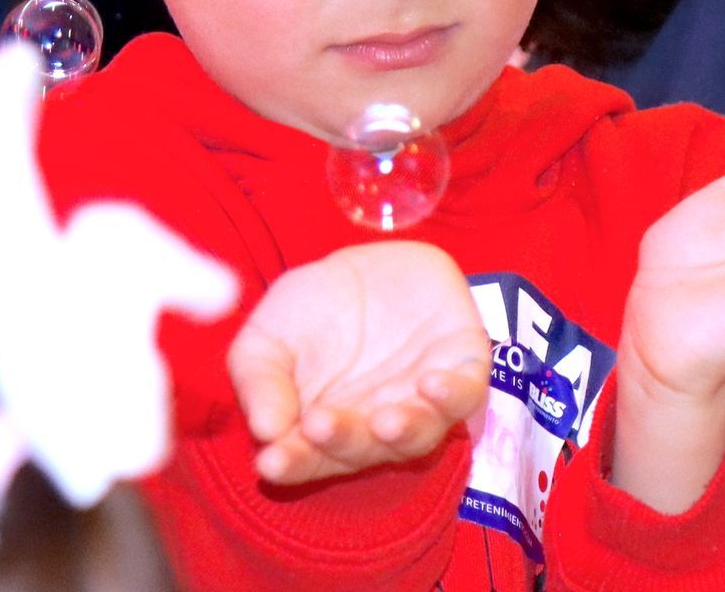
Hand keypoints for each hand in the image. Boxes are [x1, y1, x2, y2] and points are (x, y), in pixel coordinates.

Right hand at [227, 241, 490, 485]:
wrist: (368, 261)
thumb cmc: (310, 308)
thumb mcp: (267, 337)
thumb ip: (259, 382)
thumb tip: (264, 429)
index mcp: (325, 429)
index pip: (309, 458)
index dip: (293, 463)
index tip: (271, 461)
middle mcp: (375, 424)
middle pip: (364, 449)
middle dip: (342, 441)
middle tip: (319, 426)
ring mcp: (420, 399)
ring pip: (420, 433)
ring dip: (403, 431)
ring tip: (383, 421)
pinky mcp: (461, 367)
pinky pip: (465, 393)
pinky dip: (453, 395)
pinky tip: (431, 384)